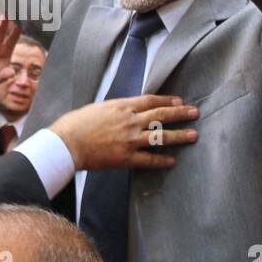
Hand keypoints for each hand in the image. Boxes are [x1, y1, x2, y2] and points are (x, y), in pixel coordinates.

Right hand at [49, 94, 197, 171]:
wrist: (66, 143)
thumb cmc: (76, 124)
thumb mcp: (98, 108)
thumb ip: (115, 109)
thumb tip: (125, 110)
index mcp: (122, 106)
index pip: (151, 101)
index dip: (167, 100)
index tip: (179, 101)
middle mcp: (130, 121)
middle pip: (161, 115)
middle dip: (180, 114)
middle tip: (194, 113)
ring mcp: (129, 140)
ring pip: (160, 136)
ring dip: (179, 136)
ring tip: (193, 135)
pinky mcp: (126, 158)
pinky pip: (149, 159)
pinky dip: (161, 160)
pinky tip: (172, 160)